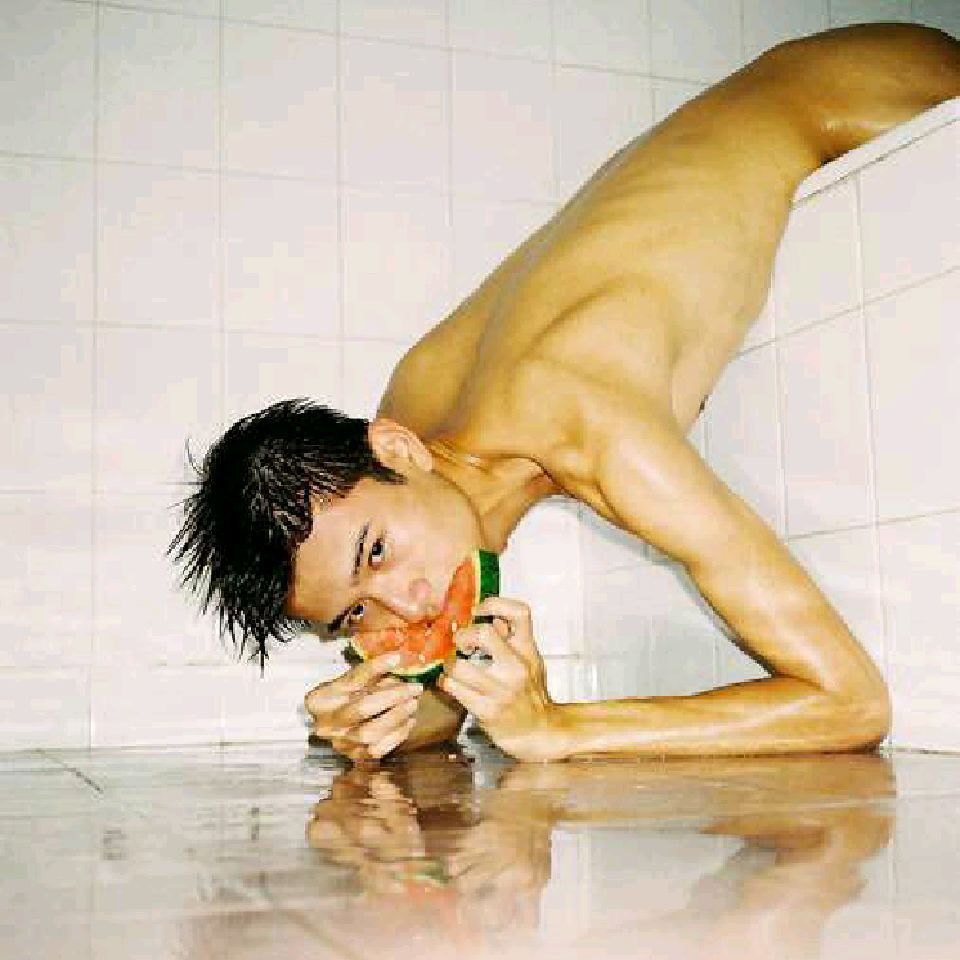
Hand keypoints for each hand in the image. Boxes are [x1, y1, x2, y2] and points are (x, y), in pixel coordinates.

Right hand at [304, 653, 421, 761]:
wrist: (339, 727)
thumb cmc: (348, 698)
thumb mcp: (354, 681)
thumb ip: (373, 673)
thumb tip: (400, 661)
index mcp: (319, 699)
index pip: (351, 680)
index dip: (376, 667)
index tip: (397, 657)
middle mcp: (325, 724)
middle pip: (361, 709)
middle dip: (392, 697)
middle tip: (414, 687)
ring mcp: (340, 744)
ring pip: (370, 733)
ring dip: (397, 717)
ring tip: (413, 703)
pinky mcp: (355, 757)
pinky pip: (379, 749)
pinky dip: (398, 734)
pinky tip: (408, 721)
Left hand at [438, 597, 563, 761]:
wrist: (538, 732)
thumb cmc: (531, 694)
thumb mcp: (530, 660)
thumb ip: (511, 637)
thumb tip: (491, 615)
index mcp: (528, 650)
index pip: (519, 613)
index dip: (495, 603)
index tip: (478, 610)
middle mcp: (516, 667)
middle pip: (484, 633)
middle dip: (464, 635)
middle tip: (461, 644)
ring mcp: (501, 690)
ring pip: (459, 666)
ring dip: (449, 664)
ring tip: (453, 666)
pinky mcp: (486, 710)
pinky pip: (454, 689)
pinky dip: (446, 683)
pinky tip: (450, 683)